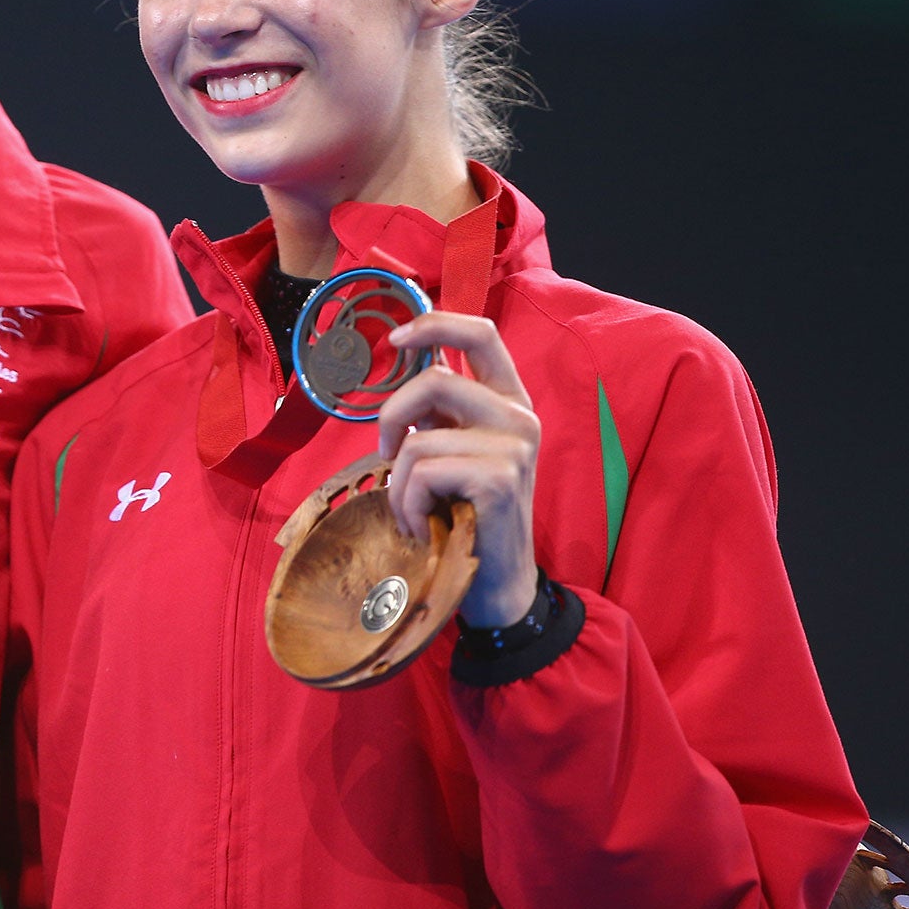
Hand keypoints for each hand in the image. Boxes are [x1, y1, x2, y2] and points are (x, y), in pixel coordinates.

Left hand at [376, 311, 539, 628]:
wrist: (497, 584)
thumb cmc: (465, 515)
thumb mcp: (453, 451)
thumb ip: (438, 413)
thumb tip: (405, 371)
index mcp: (509, 401)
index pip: (481, 333)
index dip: (434, 324)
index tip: (395, 339)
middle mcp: (520, 417)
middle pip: (434, 379)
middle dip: (391, 417)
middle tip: (388, 455)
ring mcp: (514, 447)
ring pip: (419, 438)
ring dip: (399, 481)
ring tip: (413, 509)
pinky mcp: (499, 479)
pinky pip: (421, 473)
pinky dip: (407, 504)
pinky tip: (425, 525)